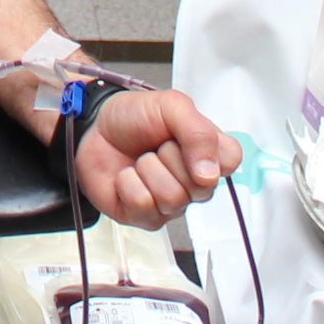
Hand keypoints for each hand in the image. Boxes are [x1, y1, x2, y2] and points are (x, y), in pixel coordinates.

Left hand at [73, 85, 241, 229]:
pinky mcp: (147, 217)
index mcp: (208, 152)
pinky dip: (128, 184)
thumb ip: (198, 131)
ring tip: (140, 159)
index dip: (207, 150)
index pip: (231, 162)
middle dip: (169, 156)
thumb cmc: (133, 117)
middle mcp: (195, 182)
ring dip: (147, 170)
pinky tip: (126, 176)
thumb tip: (211, 173)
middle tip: (156, 145)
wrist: (92, 127)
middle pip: (201, 186)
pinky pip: (145, 206)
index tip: (182, 135)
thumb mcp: (170, 106)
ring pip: (173, 198)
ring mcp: (173, 203)